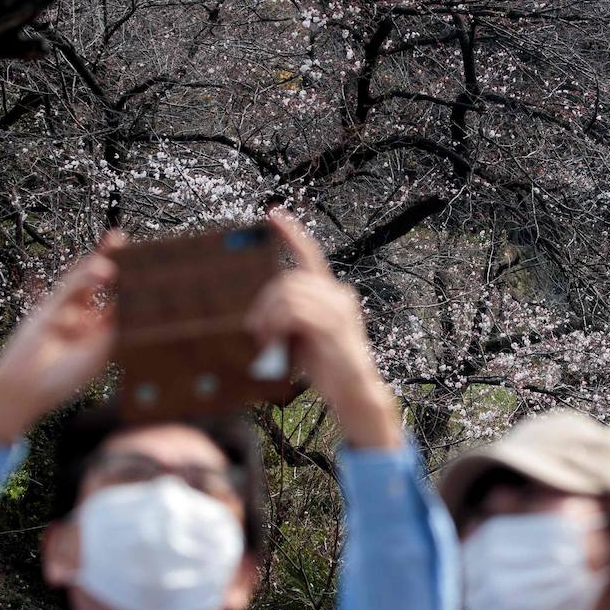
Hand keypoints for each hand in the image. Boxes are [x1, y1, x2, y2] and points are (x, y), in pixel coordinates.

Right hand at [0, 230, 125, 443]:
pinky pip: (68, 289)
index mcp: (100, 327)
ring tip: (117, 246)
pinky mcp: (48, 308)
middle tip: (127, 240)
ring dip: (100, 261)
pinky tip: (101, 270)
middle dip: (113, 260)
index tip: (151, 264)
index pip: (119, 298)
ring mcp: (66, 309)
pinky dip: (85, 279)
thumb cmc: (64, 376)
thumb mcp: (101, 351)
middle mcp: (84, 314)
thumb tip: (137, 302)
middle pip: (101, 282)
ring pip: (84, 279)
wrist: (26, 390)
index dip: (132, 281)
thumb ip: (116, 325)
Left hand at [246, 211, 401, 448]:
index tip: (273, 214)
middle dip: (264, 302)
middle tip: (256, 329)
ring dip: (267, 317)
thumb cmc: (328, 367)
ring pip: (287, 294)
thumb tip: (260, 310)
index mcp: (332, 294)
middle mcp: (338, 296)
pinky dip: (276, 325)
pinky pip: (293, 312)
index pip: (311, 255)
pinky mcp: (332, 326)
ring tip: (265, 340)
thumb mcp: (304, 335)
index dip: (292, 233)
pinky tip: (274, 342)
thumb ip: (291, 316)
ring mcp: (338, 309)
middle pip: (288, 280)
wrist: (354, 394)